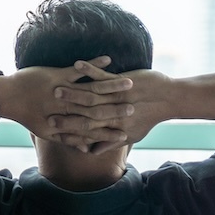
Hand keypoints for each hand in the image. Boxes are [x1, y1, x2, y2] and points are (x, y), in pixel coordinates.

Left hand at [0, 56, 135, 150]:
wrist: (7, 97)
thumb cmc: (27, 115)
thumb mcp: (47, 132)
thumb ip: (68, 139)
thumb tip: (85, 149)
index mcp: (65, 124)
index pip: (93, 129)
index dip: (111, 131)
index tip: (128, 131)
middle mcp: (66, 109)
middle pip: (97, 110)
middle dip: (118, 108)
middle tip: (136, 107)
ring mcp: (63, 91)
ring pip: (92, 89)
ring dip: (112, 85)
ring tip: (130, 83)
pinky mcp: (57, 75)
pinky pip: (79, 70)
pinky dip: (94, 65)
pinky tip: (109, 59)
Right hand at [48, 61, 172, 152]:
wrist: (169, 99)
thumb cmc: (149, 118)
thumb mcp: (131, 136)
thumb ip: (109, 143)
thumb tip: (91, 151)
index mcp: (113, 128)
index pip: (86, 130)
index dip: (67, 130)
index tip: (50, 128)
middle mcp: (114, 113)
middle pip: (84, 114)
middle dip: (64, 112)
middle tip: (45, 112)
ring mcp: (118, 96)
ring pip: (91, 95)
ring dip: (72, 91)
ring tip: (55, 88)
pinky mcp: (123, 81)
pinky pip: (103, 75)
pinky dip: (90, 69)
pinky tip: (76, 63)